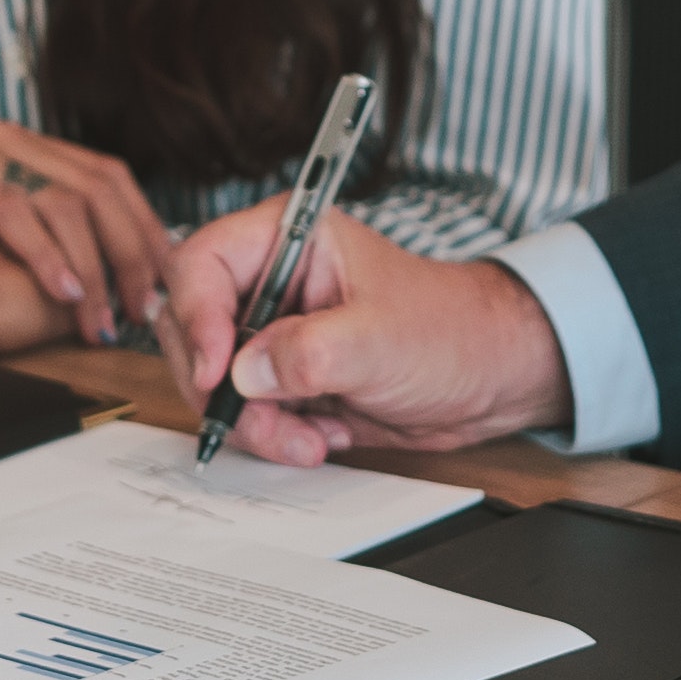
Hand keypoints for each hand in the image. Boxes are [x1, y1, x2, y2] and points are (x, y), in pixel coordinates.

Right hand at [152, 204, 569, 465]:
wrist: (488, 379)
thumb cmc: (450, 332)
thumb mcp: (381, 340)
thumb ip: (308, 353)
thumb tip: (244, 374)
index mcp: (289, 239)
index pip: (201, 265)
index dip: (196, 319)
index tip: (217, 374)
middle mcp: (271, 280)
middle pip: (192, 328)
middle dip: (221, 388)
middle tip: (263, 423)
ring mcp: (274, 331)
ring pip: (214, 382)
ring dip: (253, 423)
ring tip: (309, 440)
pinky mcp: (284, 377)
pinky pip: (246, 413)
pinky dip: (274, 436)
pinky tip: (323, 436)